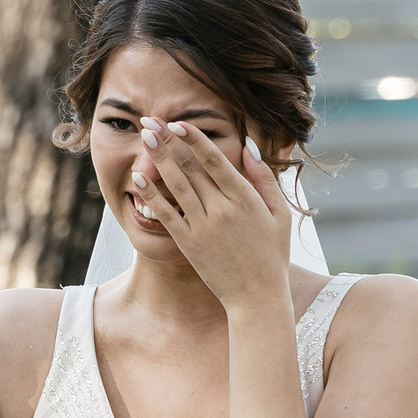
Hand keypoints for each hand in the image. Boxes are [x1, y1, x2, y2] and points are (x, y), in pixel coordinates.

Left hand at [131, 121, 294, 313]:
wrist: (258, 297)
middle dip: (169, 141)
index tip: (178, 122)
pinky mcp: (189, 244)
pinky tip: (138, 179)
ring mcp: (203, 227)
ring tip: (143, 137)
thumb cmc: (272, 255)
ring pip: (175, 186)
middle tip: (151, 119)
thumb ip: (264, 179)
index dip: (194, 139)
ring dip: (157, 159)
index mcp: (245, 199)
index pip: (215, 160)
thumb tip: (247, 146)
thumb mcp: (280, 214)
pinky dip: (151, 196)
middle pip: (190, 167)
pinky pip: (165, 215)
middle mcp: (222, 210)